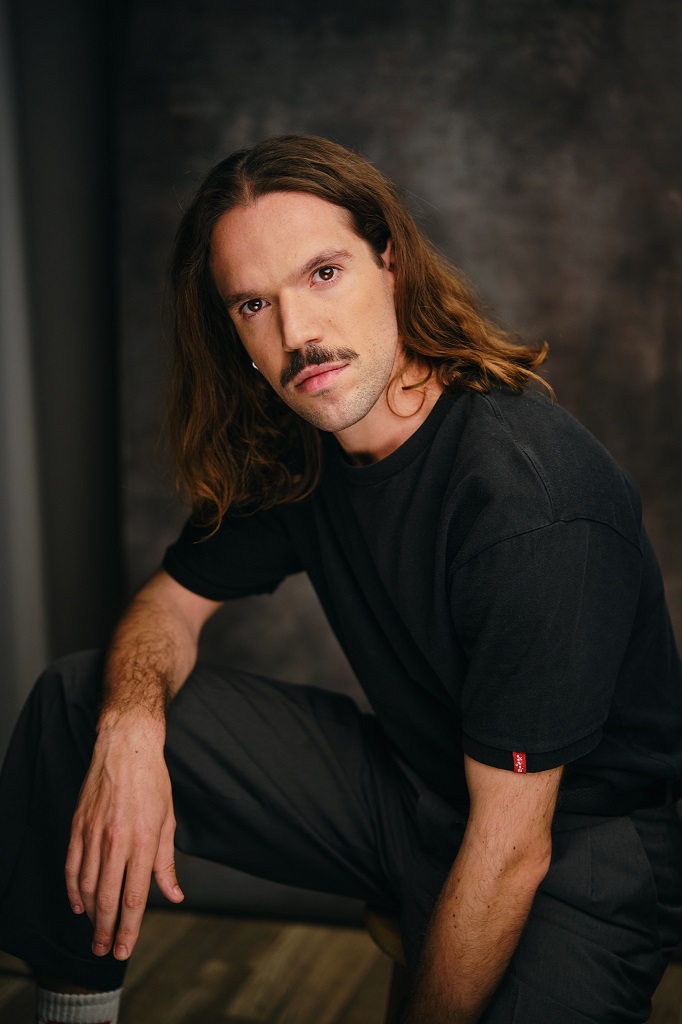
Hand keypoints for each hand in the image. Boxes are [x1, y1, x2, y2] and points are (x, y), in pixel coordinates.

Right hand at [65, 715, 183, 960]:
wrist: (126, 748)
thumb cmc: (152, 782)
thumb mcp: (169, 821)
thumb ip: (166, 864)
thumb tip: (173, 896)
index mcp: (144, 840)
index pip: (134, 897)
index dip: (129, 929)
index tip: (125, 950)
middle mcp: (116, 840)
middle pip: (108, 899)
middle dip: (107, 931)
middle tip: (106, 951)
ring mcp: (93, 834)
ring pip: (87, 887)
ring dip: (90, 915)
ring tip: (96, 932)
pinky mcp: (78, 826)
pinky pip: (72, 867)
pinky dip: (73, 890)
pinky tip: (78, 905)